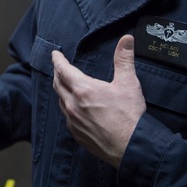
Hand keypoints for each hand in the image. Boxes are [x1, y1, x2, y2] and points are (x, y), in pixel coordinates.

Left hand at [51, 35, 145, 167]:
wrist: (132, 148)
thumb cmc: (130, 116)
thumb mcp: (129, 83)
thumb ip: (124, 59)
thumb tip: (126, 39)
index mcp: (83, 89)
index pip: (63, 70)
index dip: (57, 60)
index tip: (55, 54)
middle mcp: (73, 105)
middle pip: (58, 84)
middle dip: (58, 74)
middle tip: (60, 68)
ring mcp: (74, 121)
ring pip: (61, 101)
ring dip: (62, 91)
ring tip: (65, 86)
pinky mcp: (77, 134)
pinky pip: (67, 118)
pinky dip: (68, 109)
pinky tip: (75, 109)